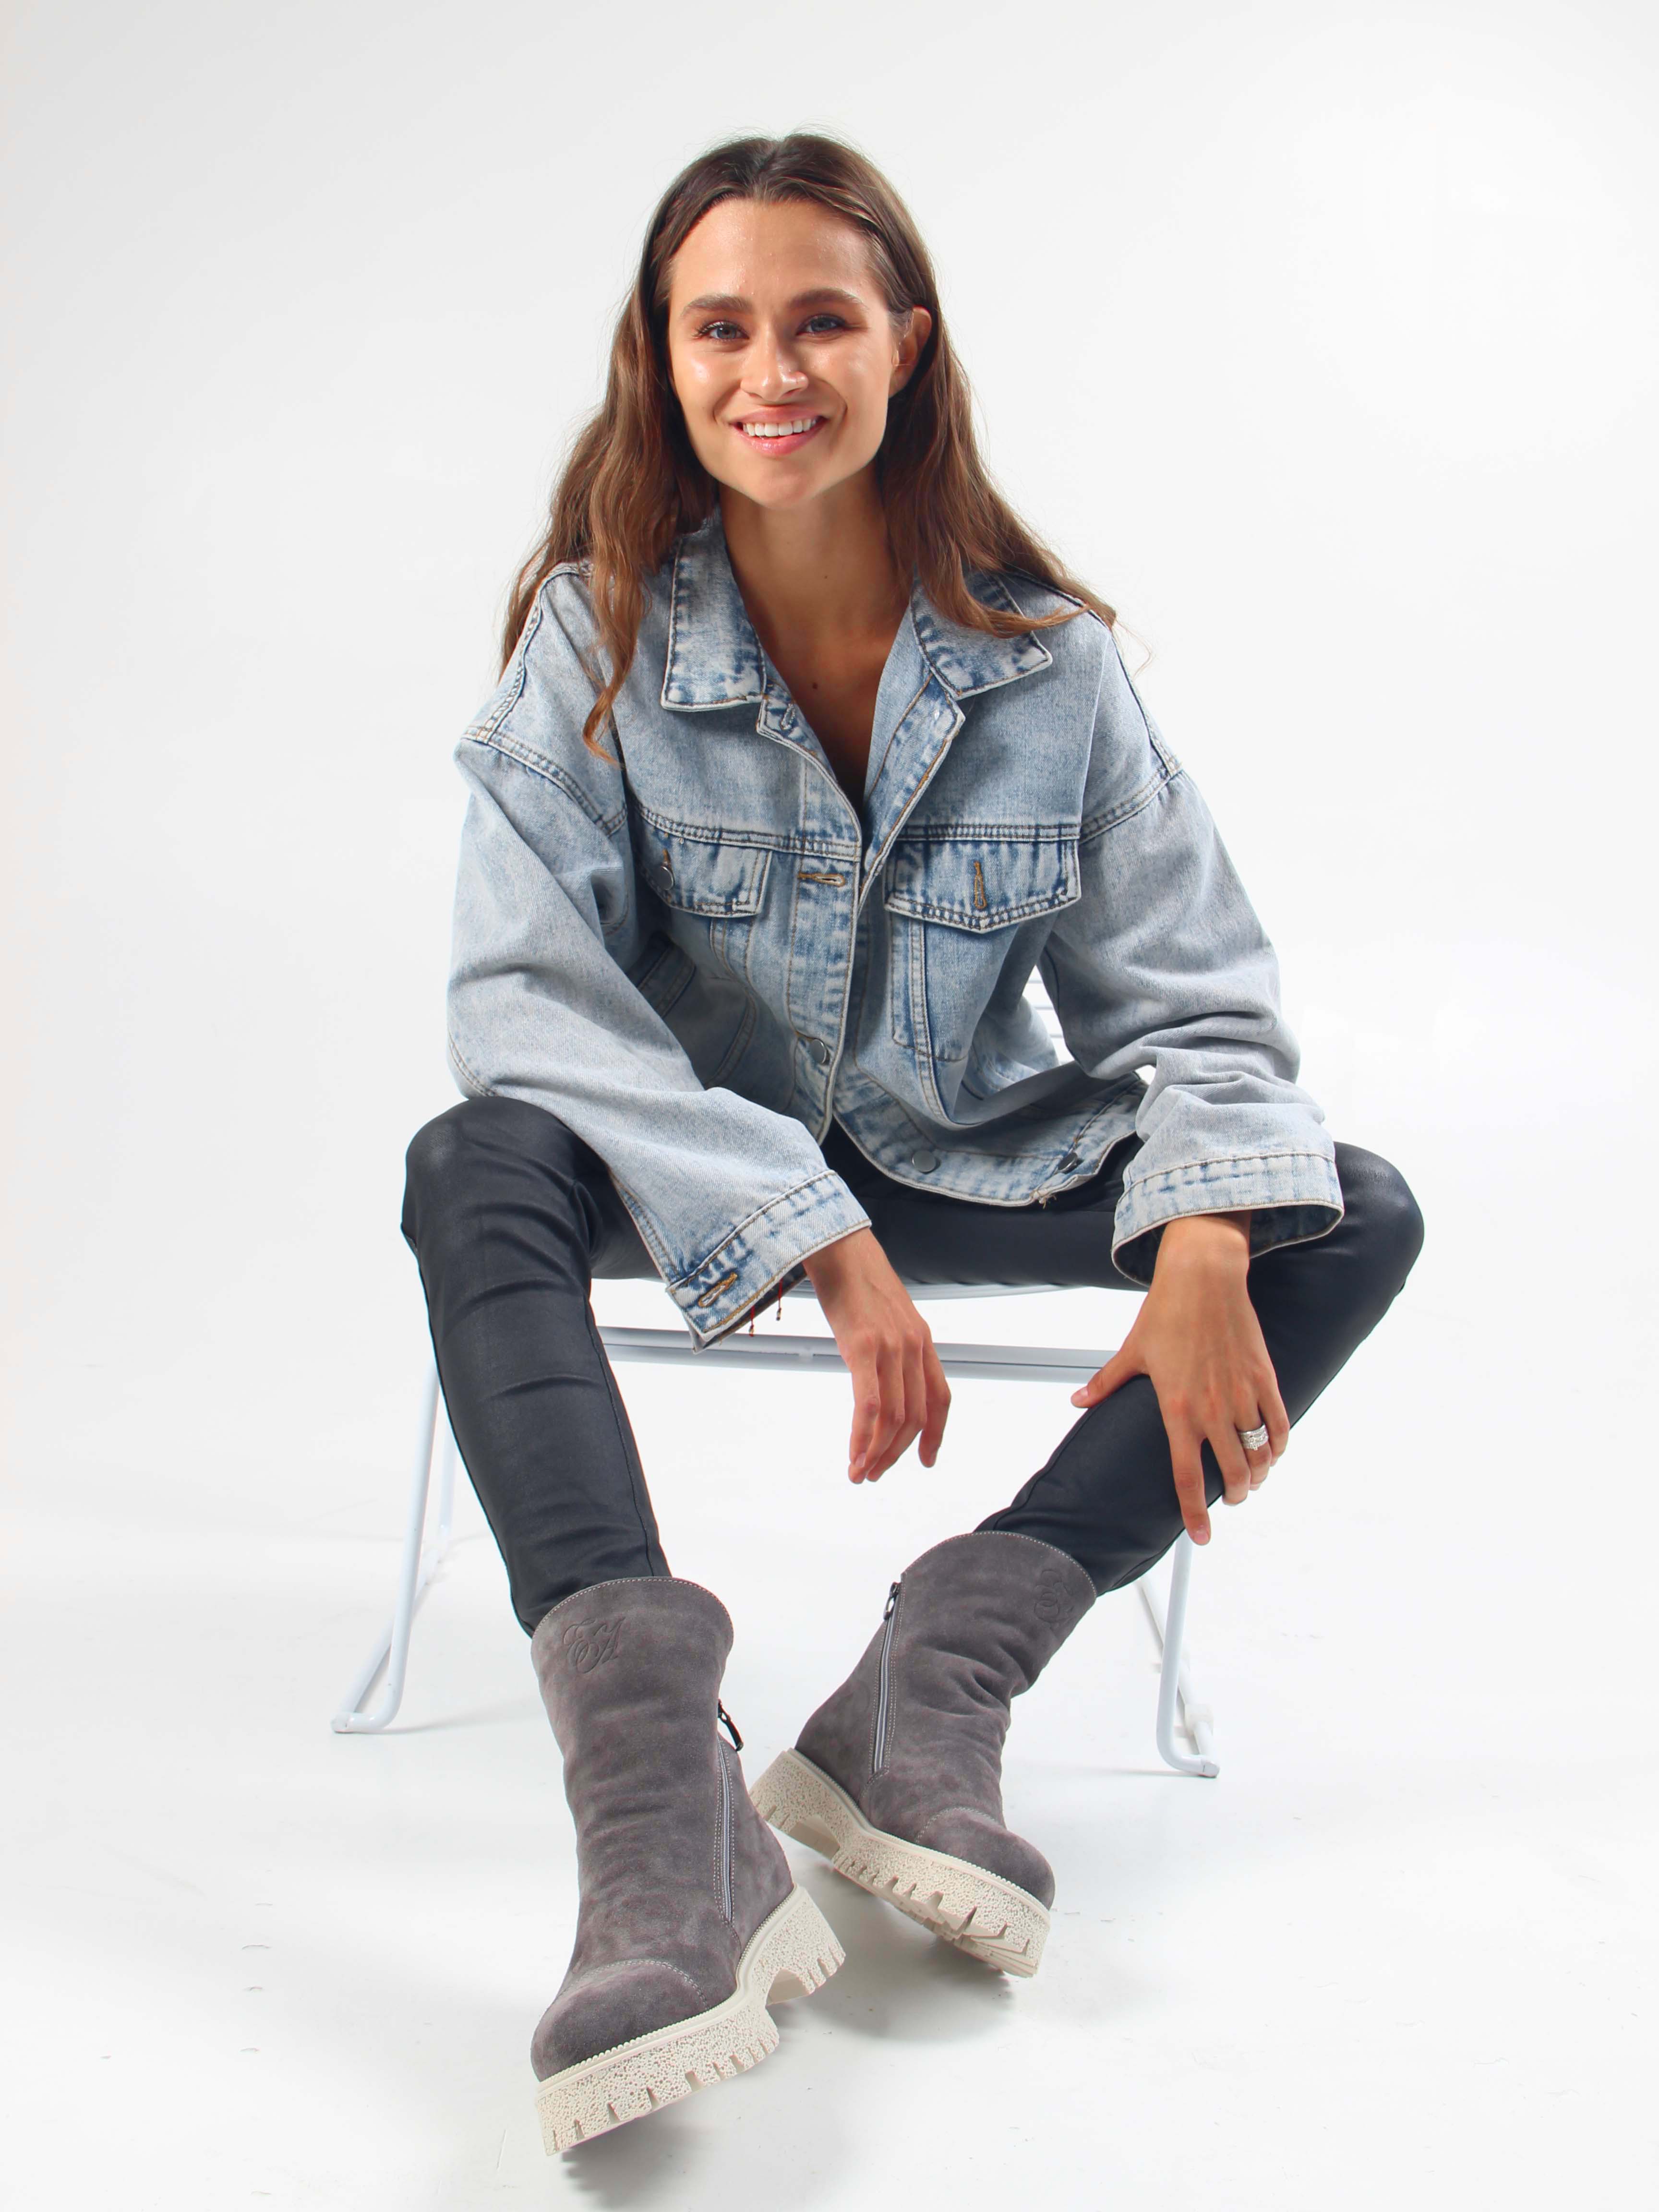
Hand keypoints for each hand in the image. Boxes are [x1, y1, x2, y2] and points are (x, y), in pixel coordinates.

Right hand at [801, 1228, 951, 1483]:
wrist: (836, 1244)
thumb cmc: (854, 1276)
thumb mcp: (884, 1314)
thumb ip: (891, 1344)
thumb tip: (882, 1373)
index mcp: (921, 1339)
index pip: (940, 1398)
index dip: (935, 1434)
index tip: (926, 1460)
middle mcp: (913, 1346)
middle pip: (916, 1416)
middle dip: (896, 1452)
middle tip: (876, 1473)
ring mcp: (891, 1347)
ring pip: (895, 1417)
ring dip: (877, 1452)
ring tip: (861, 1472)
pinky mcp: (863, 1346)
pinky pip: (871, 1404)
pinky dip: (863, 1437)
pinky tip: (853, 1454)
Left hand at [1067, 1211, 1287, 1543]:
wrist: (1203, 1278)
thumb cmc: (1166, 1314)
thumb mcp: (1132, 1352)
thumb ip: (1106, 1383)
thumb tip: (1078, 1401)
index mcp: (1178, 1410)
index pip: (1188, 1476)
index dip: (1195, 1513)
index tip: (1201, 1536)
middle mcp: (1213, 1409)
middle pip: (1234, 1473)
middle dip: (1237, 1495)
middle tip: (1234, 1499)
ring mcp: (1243, 1395)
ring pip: (1261, 1454)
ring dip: (1260, 1474)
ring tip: (1253, 1478)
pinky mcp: (1264, 1378)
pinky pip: (1280, 1424)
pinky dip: (1278, 1444)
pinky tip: (1272, 1450)